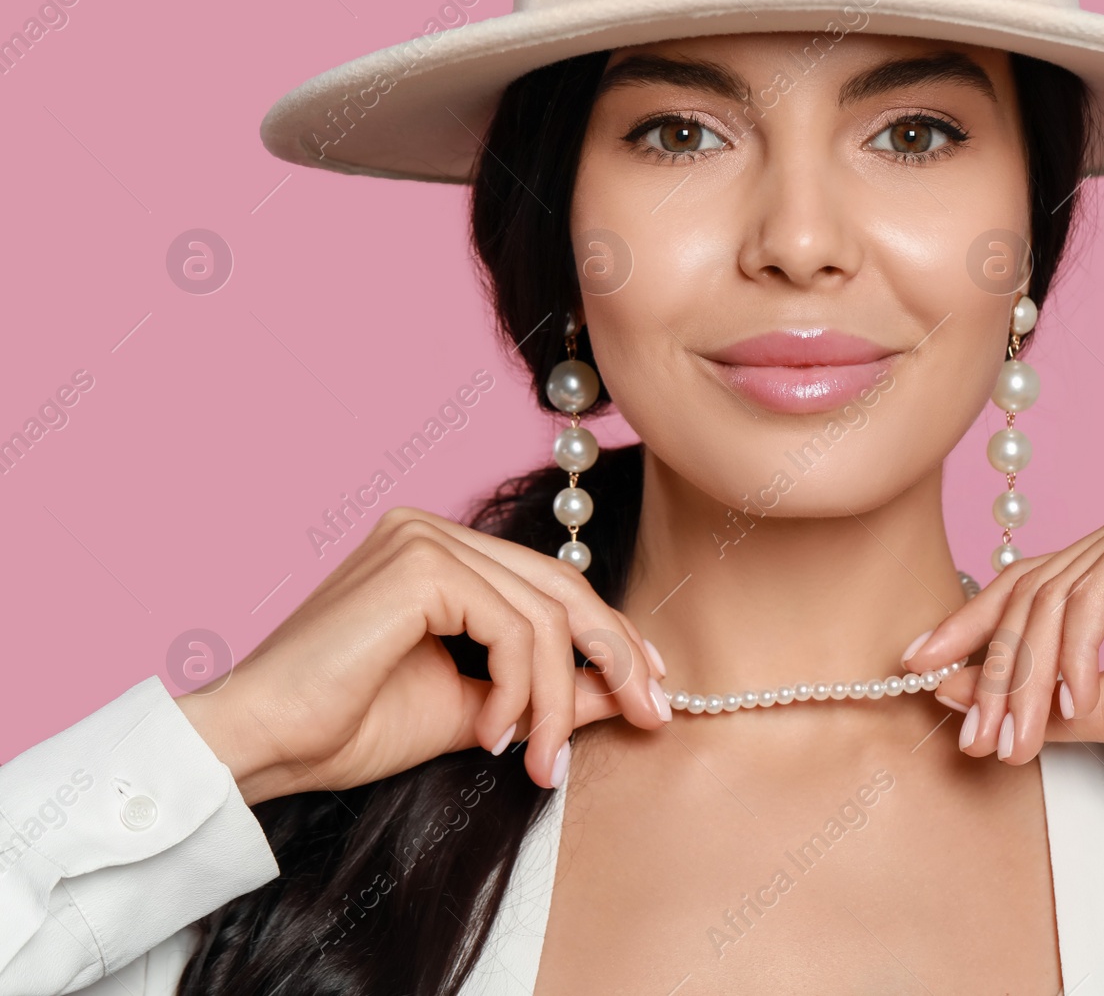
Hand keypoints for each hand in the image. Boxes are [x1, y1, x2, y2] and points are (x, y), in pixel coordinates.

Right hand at [176, 507, 669, 802]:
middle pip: (563, 589)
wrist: (263, 745)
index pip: (553, 585)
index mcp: (443, 555)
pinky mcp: (419, 565)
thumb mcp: (478, 711)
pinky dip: (518, 689)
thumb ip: (551, 693)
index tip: (653, 687)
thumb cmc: (348, 728)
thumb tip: (628, 690)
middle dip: (615, 657)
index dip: (612, 635)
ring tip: (540, 760)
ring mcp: (424, 539)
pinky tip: (491, 734)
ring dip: (557, 697)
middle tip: (651, 715)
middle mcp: (434, 530)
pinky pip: (513, 628)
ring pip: (544, 615)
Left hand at [904, 486, 1103, 768]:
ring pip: (1053, 594)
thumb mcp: (1103, 704)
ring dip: (1025, 674)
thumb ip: (1031, 693)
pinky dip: (1073, 651)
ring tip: (1019, 736)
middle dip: (992, 670)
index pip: (1025, 586)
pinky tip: (1078, 700)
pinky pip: (1093, 591)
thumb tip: (945, 687)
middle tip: (976, 736)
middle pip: (1030, 592)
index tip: (917, 673)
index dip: (967, 629)